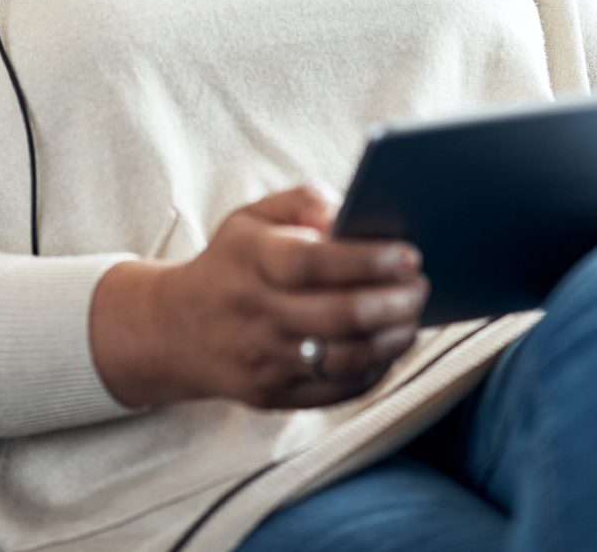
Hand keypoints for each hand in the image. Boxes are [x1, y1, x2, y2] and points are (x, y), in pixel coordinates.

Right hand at [90, 185, 426, 410]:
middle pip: (338, 315)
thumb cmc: (230, 263)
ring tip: (412, 317)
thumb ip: (301, 201)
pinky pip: (336, 390)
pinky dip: (373, 370)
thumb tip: (349, 212)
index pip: (314, 262)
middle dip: (393, 302)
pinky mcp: (271, 395)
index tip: (408, 255)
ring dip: (392, 339)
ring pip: (344, 358)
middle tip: (421, 287)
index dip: (367, 259)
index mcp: (249, 259)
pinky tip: (388, 348)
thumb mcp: (249, 217)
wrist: (174, 329)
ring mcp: (262, 360)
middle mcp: (254, 312)